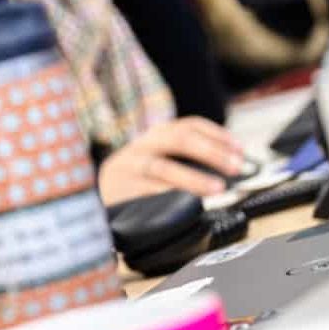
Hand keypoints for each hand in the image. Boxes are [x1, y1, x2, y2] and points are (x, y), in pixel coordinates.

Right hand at [98, 117, 251, 203]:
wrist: (89, 204)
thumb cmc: (133, 187)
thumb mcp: (155, 166)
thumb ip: (183, 161)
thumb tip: (228, 166)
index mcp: (151, 138)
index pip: (187, 125)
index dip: (216, 135)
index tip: (239, 149)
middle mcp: (139, 147)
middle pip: (177, 139)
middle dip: (211, 152)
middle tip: (235, 167)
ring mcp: (127, 168)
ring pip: (163, 167)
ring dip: (195, 178)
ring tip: (218, 188)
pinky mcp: (119, 190)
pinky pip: (149, 192)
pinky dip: (171, 196)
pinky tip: (188, 203)